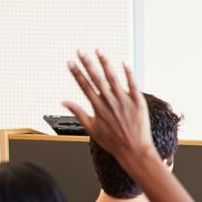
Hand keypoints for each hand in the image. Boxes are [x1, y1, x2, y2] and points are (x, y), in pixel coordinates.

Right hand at [62, 49, 157, 165]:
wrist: (134, 151)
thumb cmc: (113, 142)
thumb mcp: (91, 129)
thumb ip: (78, 113)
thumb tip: (63, 102)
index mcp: (98, 108)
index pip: (84, 86)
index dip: (76, 73)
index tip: (70, 62)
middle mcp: (110, 103)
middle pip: (96, 79)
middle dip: (87, 63)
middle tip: (79, 50)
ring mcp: (124, 101)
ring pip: (113, 78)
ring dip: (105, 63)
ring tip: (98, 50)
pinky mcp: (138, 102)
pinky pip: (133, 84)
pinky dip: (128, 73)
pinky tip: (123, 62)